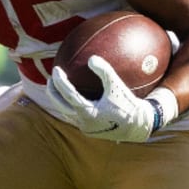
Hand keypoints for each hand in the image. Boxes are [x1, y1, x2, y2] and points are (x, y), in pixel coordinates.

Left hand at [46, 56, 171, 142]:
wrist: (139, 127)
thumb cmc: (129, 105)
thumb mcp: (118, 87)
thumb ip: (105, 72)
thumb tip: (91, 58)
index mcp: (88, 113)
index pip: (68, 95)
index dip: (60, 82)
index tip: (56, 69)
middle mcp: (83, 123)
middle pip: (60, 106)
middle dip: (52, 92)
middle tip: (50, 79)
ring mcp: (86, 128)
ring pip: (67, 113)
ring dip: (60, 100)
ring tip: (58, 88)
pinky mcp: (90, 130)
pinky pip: (77, 115)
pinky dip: (72, 105)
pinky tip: (76, 95)